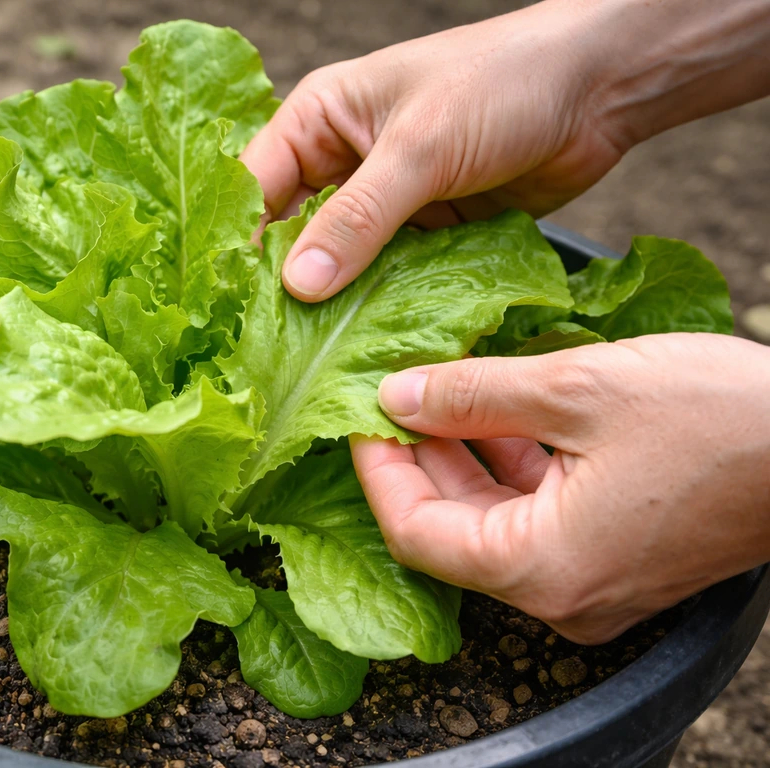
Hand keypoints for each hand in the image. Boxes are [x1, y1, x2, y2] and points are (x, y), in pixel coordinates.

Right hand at [241, 0, 769, 302]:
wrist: (598, 91)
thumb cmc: (502, 82)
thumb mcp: (420, 146)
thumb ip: (358, 218)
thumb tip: (299, 285)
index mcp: (320, 120)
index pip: (254, 189)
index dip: (238, 247)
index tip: (227, 308)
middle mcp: (343, 165)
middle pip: (293, 237)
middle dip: (284, 287)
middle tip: (267, 351)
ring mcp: (385, 205)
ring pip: (341, 267)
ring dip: (335, 307)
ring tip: (314, 363)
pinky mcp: (425, 237)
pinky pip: (389, 281)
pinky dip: (381, 310)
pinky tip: (370, 348)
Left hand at [351, 334, 769, 643]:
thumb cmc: (720, 420)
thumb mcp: (577, 390)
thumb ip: (473, 396)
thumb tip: (398, 397)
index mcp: (544, 571)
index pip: (415, 532)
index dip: (377, 470)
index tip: (358, 415)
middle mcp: (563, 595)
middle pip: (451, 529)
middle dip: (418, 458)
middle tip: (392, 394)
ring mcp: (592, 582)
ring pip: (494, 521)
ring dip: (463, 457)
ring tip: (439, 391)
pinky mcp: (616, 558)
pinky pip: (538, 518)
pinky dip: (511, 467)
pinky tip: (499, 412)